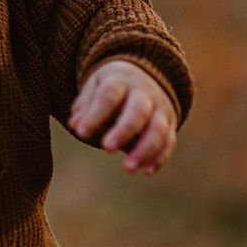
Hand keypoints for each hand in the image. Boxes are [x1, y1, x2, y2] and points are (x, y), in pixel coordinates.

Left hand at [66, 60, 176, 175]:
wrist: (145, 75)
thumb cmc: (112, 87)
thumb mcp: (95, 87)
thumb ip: (85, 106)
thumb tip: (76, 124)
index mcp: (121, 81)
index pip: (109, 95)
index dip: (96, 114)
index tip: (81, 132)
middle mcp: (144, 93)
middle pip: (138, 110)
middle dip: (124, 131)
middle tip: (107, 149)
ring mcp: (160, 108)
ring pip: (158, 128)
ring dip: (145, 150)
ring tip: (128, 168)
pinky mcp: (170, 123)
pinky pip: (169, 141)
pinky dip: (159, 157)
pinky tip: (146, 171)